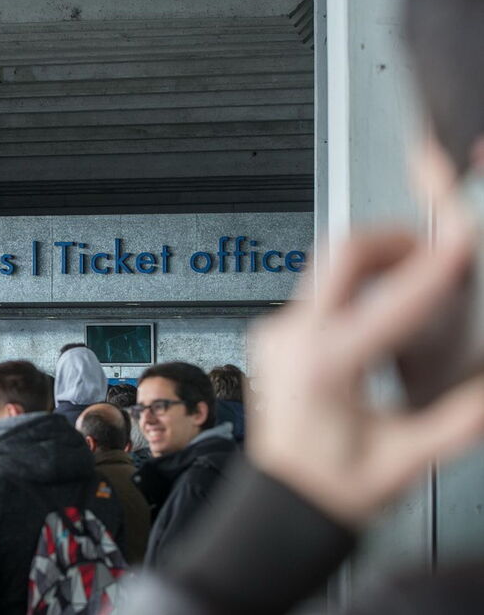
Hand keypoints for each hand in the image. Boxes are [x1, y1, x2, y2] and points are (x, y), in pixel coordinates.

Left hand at [248, 201, 483, 526]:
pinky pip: (318, 290)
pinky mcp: (277, 336)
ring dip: (376, 259)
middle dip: (397, 240)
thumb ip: (461, 418)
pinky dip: (357, 283)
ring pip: (328, 266)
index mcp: (324, 366)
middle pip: (344, 254)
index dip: (436, 267)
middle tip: (437, 248)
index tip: (460, 242)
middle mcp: (293, 340)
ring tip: (419, 274)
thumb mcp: (408, 459)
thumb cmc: (331, 485)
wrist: (284, 498)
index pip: (393, 301)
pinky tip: (385, 304)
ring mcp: (279, 334)